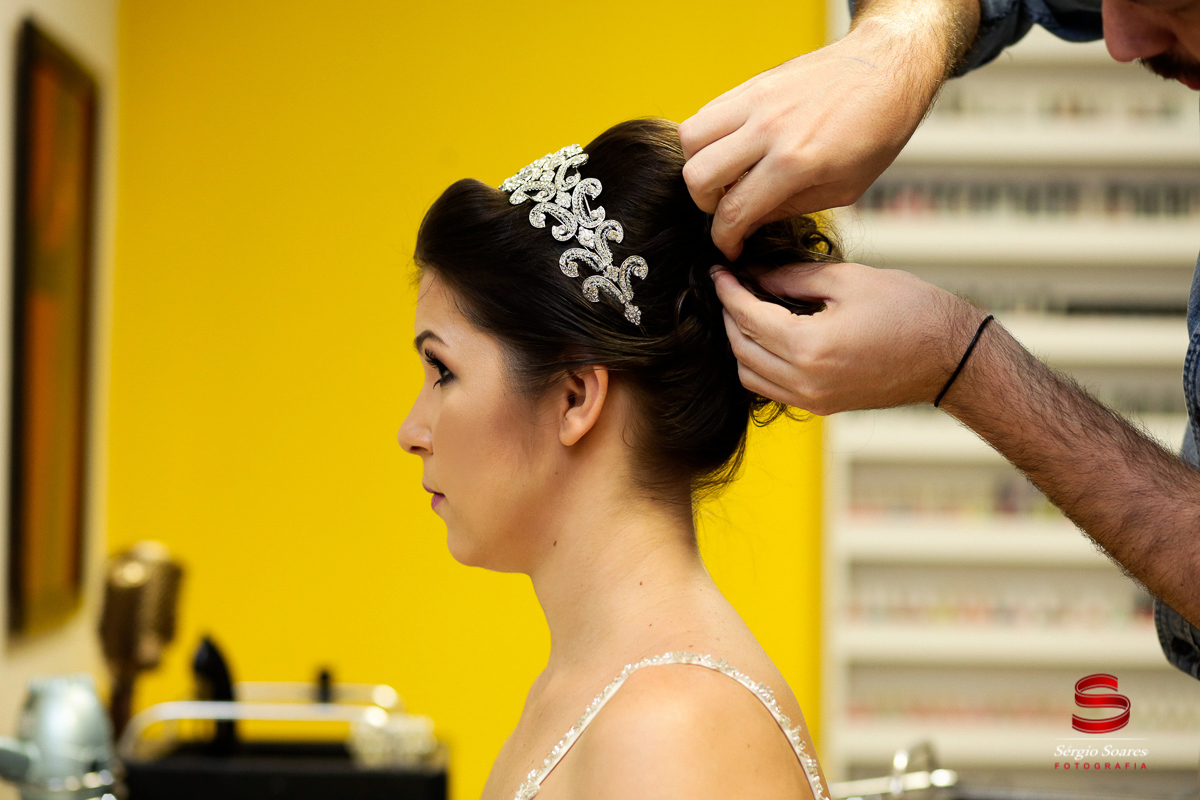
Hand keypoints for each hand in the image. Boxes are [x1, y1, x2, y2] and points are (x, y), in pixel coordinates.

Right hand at [679, 20, 951, 259]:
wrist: (888, 68)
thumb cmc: (877, 130)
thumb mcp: (843, 188)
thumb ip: (789, 207)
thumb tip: (751, 222)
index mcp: (796, 162)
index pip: (734, 211)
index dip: (724, 239)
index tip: (728, 246)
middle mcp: (769, 129)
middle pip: (699, 176)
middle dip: (705, 204)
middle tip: (725, 209)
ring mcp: (757, 101)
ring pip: (690, 138)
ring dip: (699, 165)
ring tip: (723, 176)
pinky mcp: (753, 83)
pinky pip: (706, 111)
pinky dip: (707, 136)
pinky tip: (731, 148)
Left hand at [711, 262, 979, 414]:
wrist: (950, 356)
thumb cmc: (909, 309)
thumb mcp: (847, 280)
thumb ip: (792, 278)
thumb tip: (754, 275)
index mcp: (810, 347)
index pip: (747, 316)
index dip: (728, 290)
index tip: (719, 269)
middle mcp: (805, 381)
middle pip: (741, 348)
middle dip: (729, 315)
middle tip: (729, 285)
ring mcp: (812, 399)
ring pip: (749, 375)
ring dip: (740, 343)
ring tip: (746, 309)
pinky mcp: (822, 407)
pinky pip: (771, 389)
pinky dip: (758, 364)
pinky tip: (767, 336)